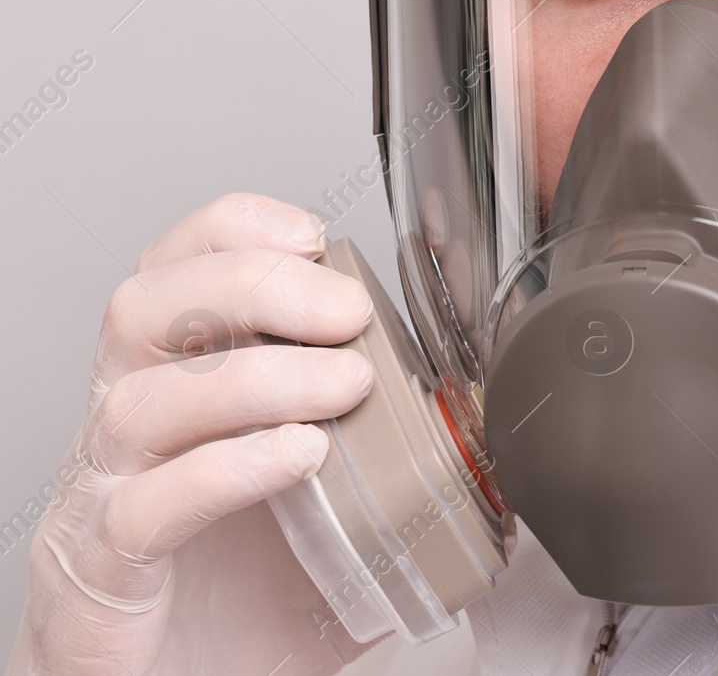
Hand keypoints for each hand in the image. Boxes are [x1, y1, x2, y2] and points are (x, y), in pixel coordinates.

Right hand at [7, 194, 381, 674]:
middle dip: (252, 287)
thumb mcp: (337, 510)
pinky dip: (230, 469)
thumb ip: (399, 458)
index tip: (315, 237)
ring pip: (145, 401)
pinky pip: (145, 507)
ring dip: (258, 379)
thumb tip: (497, 428)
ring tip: (345, 386)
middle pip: (145, 308)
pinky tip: (299, 458)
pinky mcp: (100, 574)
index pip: (173, 273)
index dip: (231, 233)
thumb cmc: (245, 604)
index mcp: (174, 391)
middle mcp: (125, 431)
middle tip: (345, 311)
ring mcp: (102, 498)